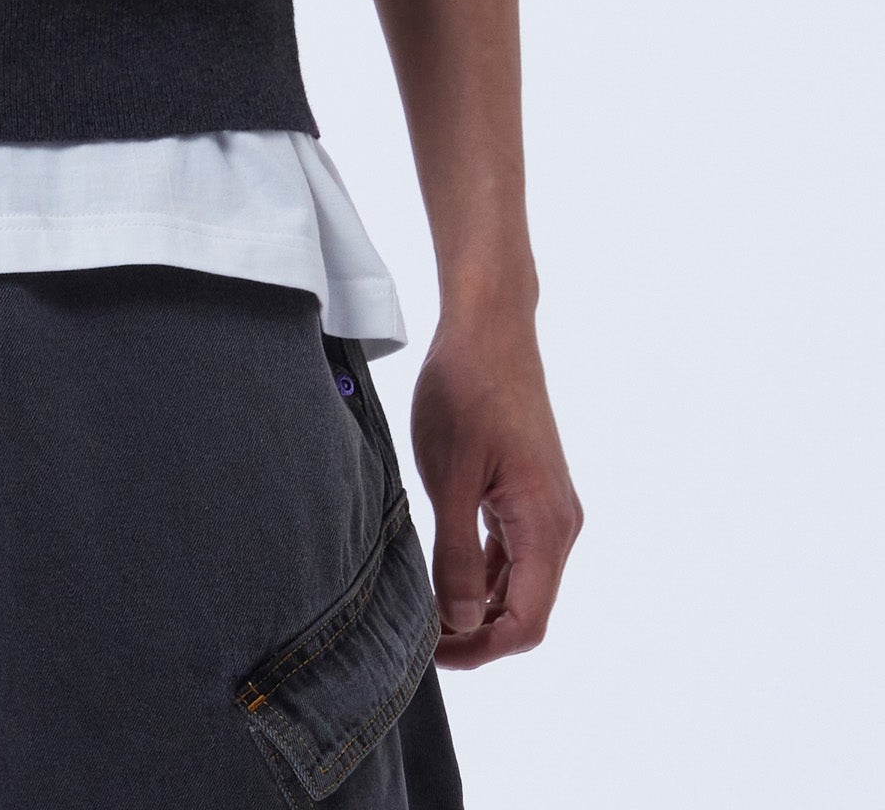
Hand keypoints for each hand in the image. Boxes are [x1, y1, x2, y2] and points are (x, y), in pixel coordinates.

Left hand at [410, 312, 581, 667]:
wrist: (489, 327)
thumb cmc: (466, 391)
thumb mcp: (449, 476)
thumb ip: (455, 554)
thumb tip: (461, 622)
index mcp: (546, 524)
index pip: (527, 621)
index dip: (482, 649)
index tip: (432, 654)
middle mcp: (558, 523)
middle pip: (527, 609)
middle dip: (478, 633)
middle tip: (421, 638)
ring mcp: (548, 507)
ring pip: (520, 582)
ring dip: (479, 604)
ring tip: (426, 610)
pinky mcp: (531, 491)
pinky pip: (513, 550)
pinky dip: (483, 571)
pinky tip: (445, 571)